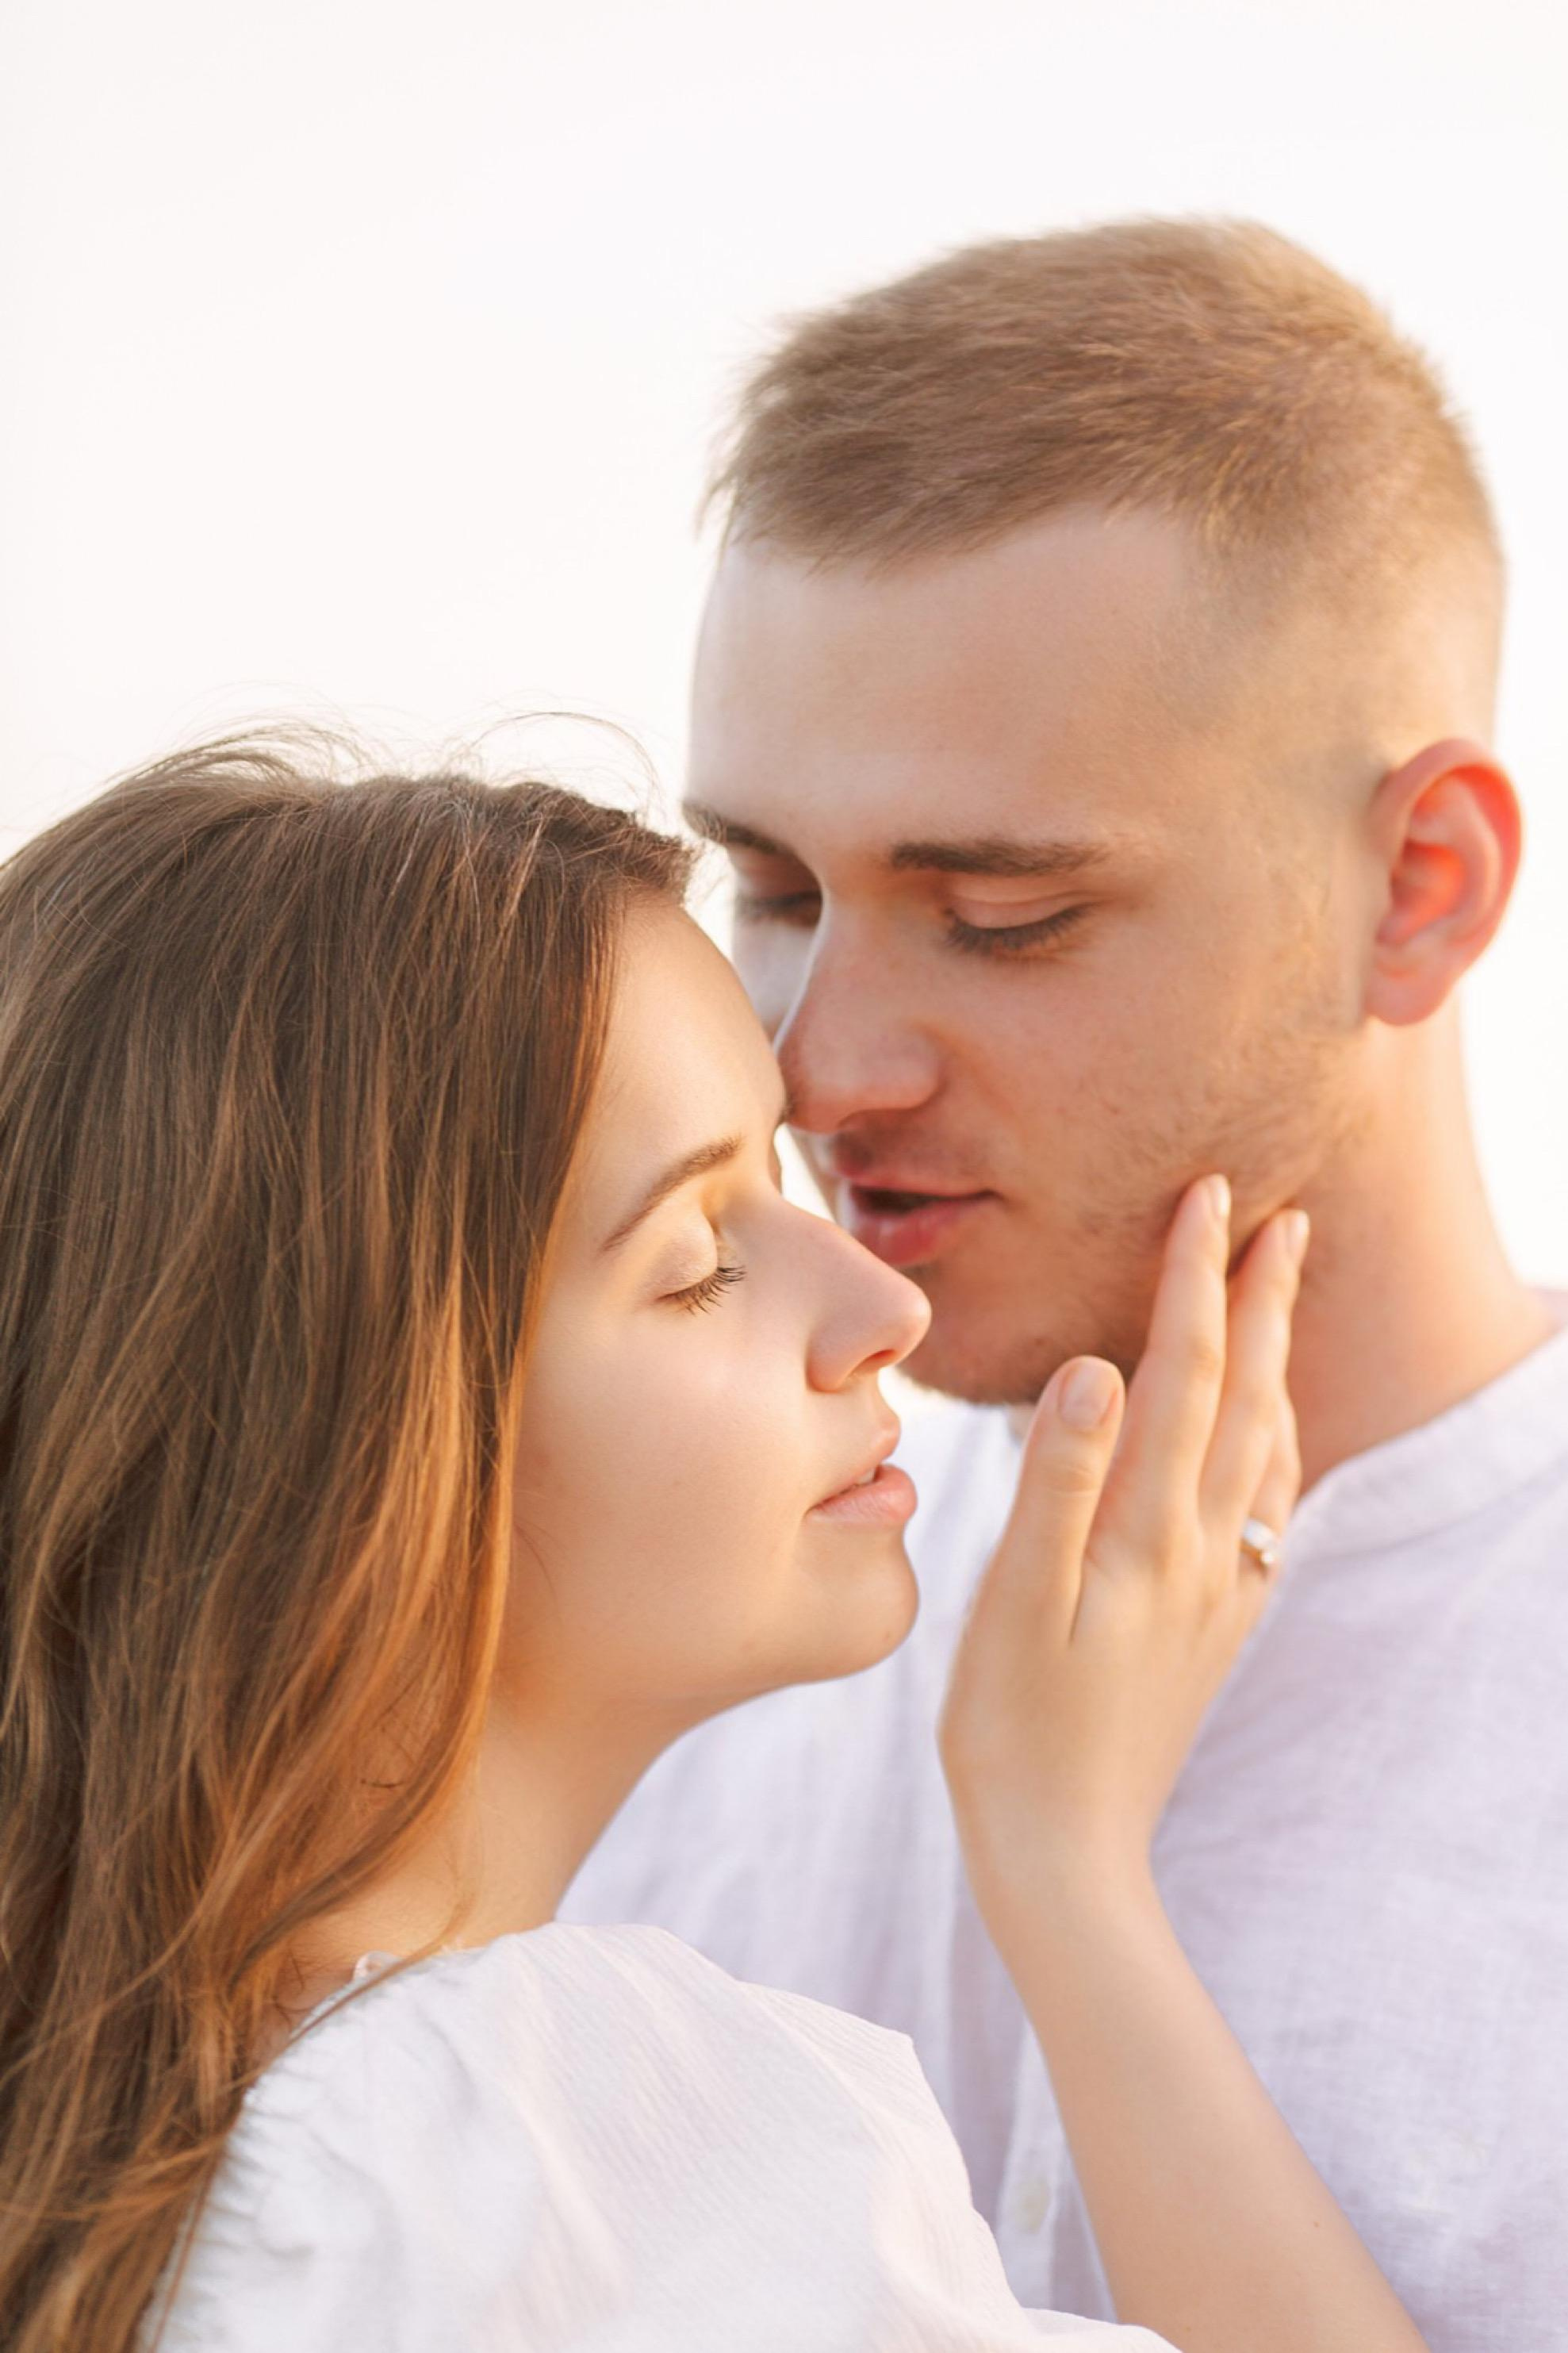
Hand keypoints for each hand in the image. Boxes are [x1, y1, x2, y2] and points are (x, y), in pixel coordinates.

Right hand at [939, 1175, 1306, 1934]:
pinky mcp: (1214, 1627)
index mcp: (1150, 1534)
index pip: (1184, 1374)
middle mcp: (1204, 1553)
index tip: (1207, 1196)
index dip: (1195, 1280)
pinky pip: (1263, 1507)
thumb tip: (1093, 1367)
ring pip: (1267, 1450)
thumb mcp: (1013, 1605)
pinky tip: (1262, 1441)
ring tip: (1277, 1305)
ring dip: (1275, 1363)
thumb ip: (1056, 1483)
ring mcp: (1218, 1592)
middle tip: (1279, 1219)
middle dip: (1261, 1302)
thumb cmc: (1013, 1732)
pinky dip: (1272, 1443)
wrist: (1067, 1856)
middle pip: (1248, 1398)